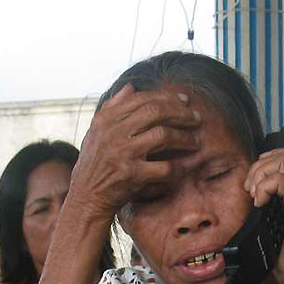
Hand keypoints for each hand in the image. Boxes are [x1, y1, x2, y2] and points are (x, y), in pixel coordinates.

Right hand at [68, 84, 201, 219]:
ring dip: (184, 137)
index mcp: (106, 119)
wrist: (86, 197)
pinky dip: (179, 166)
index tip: (185, 100)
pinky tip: (187, 166)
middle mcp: (113, 133)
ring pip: (163, 135)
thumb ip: (112, 108)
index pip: (142, 99)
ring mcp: (123, 153)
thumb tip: (131, 86)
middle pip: (155, 112)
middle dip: (181, 113)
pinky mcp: (132, 175)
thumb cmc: (94, 164)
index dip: (167, 97)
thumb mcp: (96, 132)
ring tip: (196, 141)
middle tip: (196, 118)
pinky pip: (165, 167)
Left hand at [242, 149, 283, 283]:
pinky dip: (264, 187)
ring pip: (283, 160)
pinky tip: (259, 203)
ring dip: (261, 174)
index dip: (264, 165)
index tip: (251, 187)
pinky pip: (280, 180)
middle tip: (249, 189)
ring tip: (254, 194)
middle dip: (259, 166)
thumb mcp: (274, 234)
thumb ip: (264, 220)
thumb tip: (244, 220)